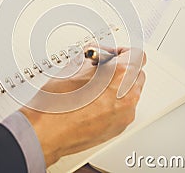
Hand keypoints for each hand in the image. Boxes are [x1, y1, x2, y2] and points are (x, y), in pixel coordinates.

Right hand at [20, 48, 145, 165]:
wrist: (46, 132)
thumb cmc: (56, 103)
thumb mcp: (74, 66)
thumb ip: (94, 56)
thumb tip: (98, 54)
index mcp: (120, 75)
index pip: (137, 54)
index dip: (121, 51)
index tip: (111, 54)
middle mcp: (127, 95)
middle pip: (137, 74)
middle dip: (121, 69)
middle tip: (101, 68)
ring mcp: (125, 114)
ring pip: (131, 92)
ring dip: (118, 86)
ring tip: (94, 86)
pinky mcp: (118, 128)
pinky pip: (124, 109)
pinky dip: (114, 103)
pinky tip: (93, 102)